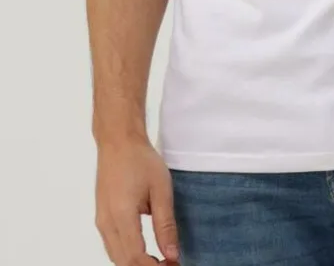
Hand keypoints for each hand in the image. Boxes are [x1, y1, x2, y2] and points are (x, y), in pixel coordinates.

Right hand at [95, 136, 180, 264]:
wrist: (118, 141)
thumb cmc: (140, 159)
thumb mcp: (161, 189)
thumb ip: (165, 224)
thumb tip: (172, 255)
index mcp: (121, 215)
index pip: (135, 258)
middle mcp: (106, 222)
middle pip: (123, 262)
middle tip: (169, 264)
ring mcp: (101, 221)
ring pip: (116, 256)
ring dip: (136, 263)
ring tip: (160, 260)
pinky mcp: (101, 217)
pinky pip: (112, 246)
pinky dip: (127, 255)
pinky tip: (145, 252)